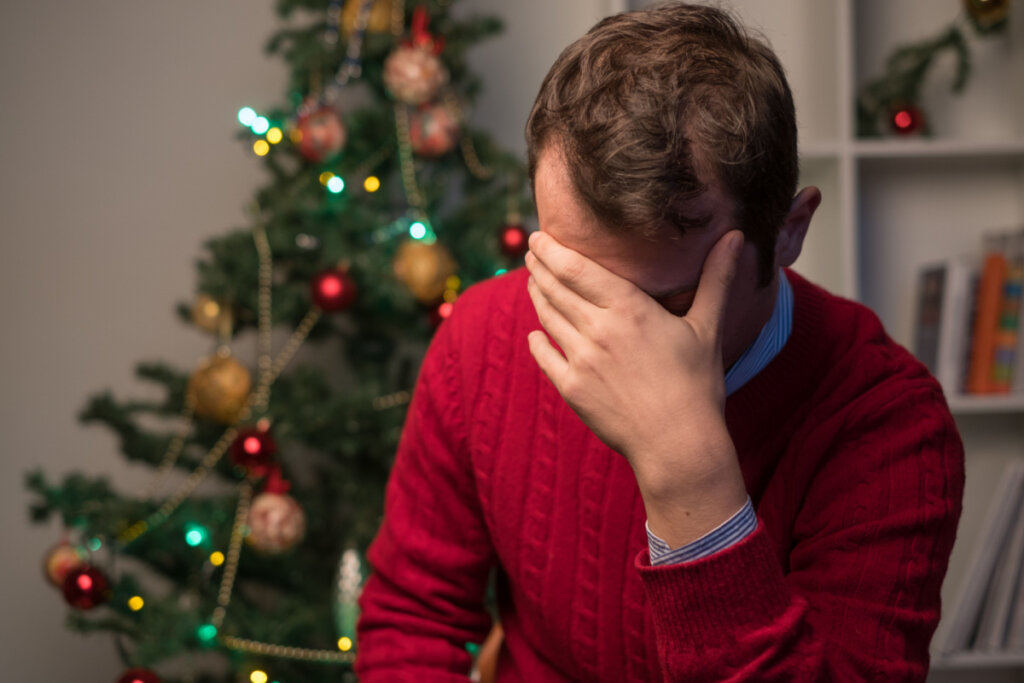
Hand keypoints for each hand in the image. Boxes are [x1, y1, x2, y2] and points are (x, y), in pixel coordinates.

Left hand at [525, 229, 747, 545]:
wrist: (678, 444)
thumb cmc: (698, 385)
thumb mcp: (707, 327)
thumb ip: (716, 278)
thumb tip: (735, 236)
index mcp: (629, 309)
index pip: (577, 268)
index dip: (553, 250)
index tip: (540, 237)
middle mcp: (598, 330)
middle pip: (555, 288)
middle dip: (539, 266)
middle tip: (531, 251)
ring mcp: (580, 360)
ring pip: (548, 318)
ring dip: (537, 296)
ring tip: (533, 282)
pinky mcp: (571, 389)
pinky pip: (545, 357)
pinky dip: (537, 341)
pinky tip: (535, 333)